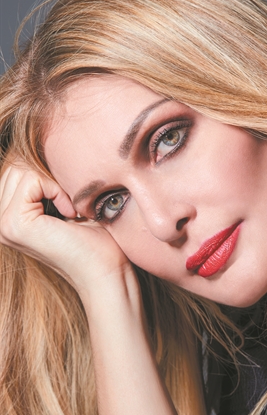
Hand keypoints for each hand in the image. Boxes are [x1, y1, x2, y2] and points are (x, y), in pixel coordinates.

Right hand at [0, 162, 131, 293]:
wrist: (107, 270)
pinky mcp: (14, 224)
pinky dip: (56, 189)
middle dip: (48, 176)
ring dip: (54, 183)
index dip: (48, 175)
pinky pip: (31, 179)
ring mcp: (3, 225)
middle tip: (71, 206)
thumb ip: (47, 181)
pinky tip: (70, 213)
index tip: (70, 203)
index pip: (17, 168)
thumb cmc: (96, 239)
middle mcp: (0, 222)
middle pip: (16, 165)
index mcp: (9, 217)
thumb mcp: (67, 202)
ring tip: (71, 210)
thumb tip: (38, 144)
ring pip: (22, 170)